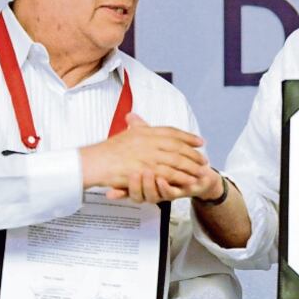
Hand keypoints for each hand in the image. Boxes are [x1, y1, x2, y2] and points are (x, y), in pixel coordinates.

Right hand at [81, 113, 206, 194]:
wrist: (94, 162)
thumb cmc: (107, 150)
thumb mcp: (124, 133)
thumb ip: (134, 126)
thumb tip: (134, 117)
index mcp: (145, 131)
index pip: (172, 132)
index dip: (187, 136)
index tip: (199, 141)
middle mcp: (149, 141)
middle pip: (178, 146)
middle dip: (193, 153)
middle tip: (204, 159)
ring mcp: (148, 156)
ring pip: (176, 161)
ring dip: (191, 167)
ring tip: (201, 172)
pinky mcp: (146, 170)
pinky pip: (168, 174)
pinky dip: (181, 177)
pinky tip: (189, 181)